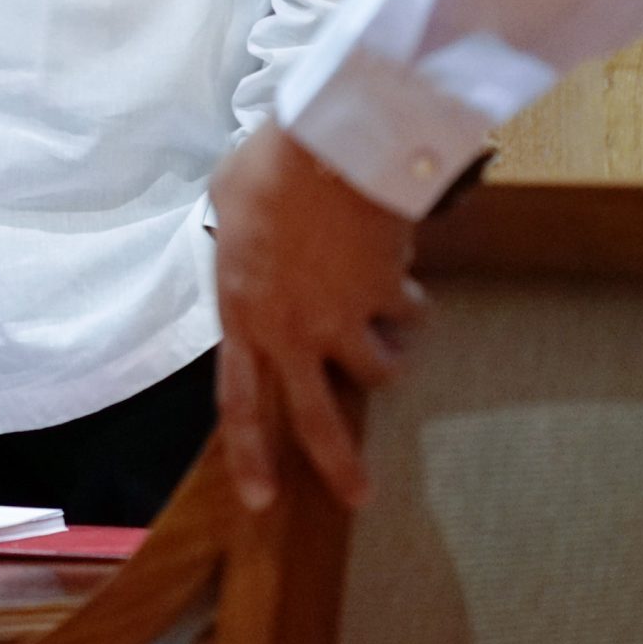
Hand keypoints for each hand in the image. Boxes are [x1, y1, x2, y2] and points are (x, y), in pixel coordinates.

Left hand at [209, 125, 424, 513]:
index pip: (238, 401)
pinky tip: (404, 270)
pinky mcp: (388, 298)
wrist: (328, 144)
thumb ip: (239, 244)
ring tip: (389, 320)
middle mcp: (291, 330)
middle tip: (358, 496)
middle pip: (316, 421)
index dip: (251, 454)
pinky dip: (414, 302)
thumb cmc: (269, 167)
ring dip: (390, 351)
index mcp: (241, 312)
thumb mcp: (228, 205)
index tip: (261, 499)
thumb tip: (252, 244)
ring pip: (380, 370)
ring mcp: (343, 319)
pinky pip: (412, 317)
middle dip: (340, 466)